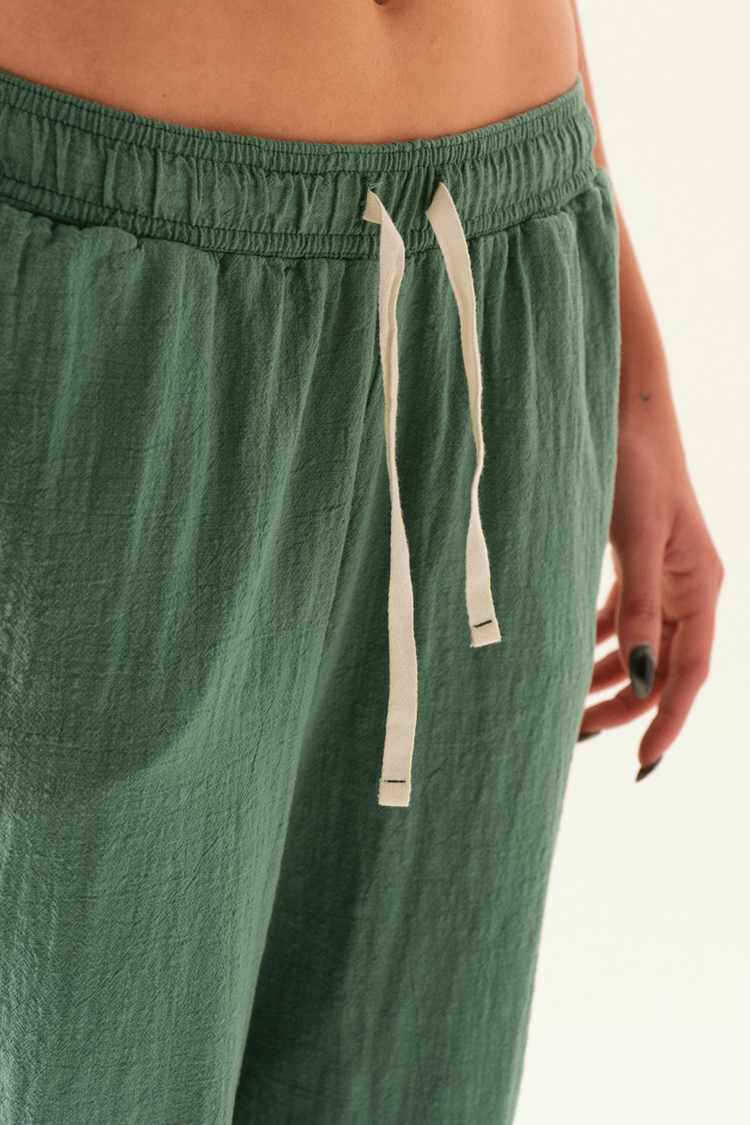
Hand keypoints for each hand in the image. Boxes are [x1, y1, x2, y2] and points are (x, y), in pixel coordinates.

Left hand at [577, 408, 723, 778]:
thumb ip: (639, 608)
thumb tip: (642, 678)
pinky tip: (563, 655)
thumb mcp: (636, 538)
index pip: (690, 671)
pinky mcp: (633, 561)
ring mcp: (660, 574)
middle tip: (575, 733)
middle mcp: (686, 585)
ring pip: (638, 646)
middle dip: (624, 704)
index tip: (643, 762)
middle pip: (662, 666)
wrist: (620, 406)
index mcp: (700, 585)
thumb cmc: (633, 463)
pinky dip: (592, 641)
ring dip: (605, 677)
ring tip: (562, 704)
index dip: (669, 720)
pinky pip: (618, 618)